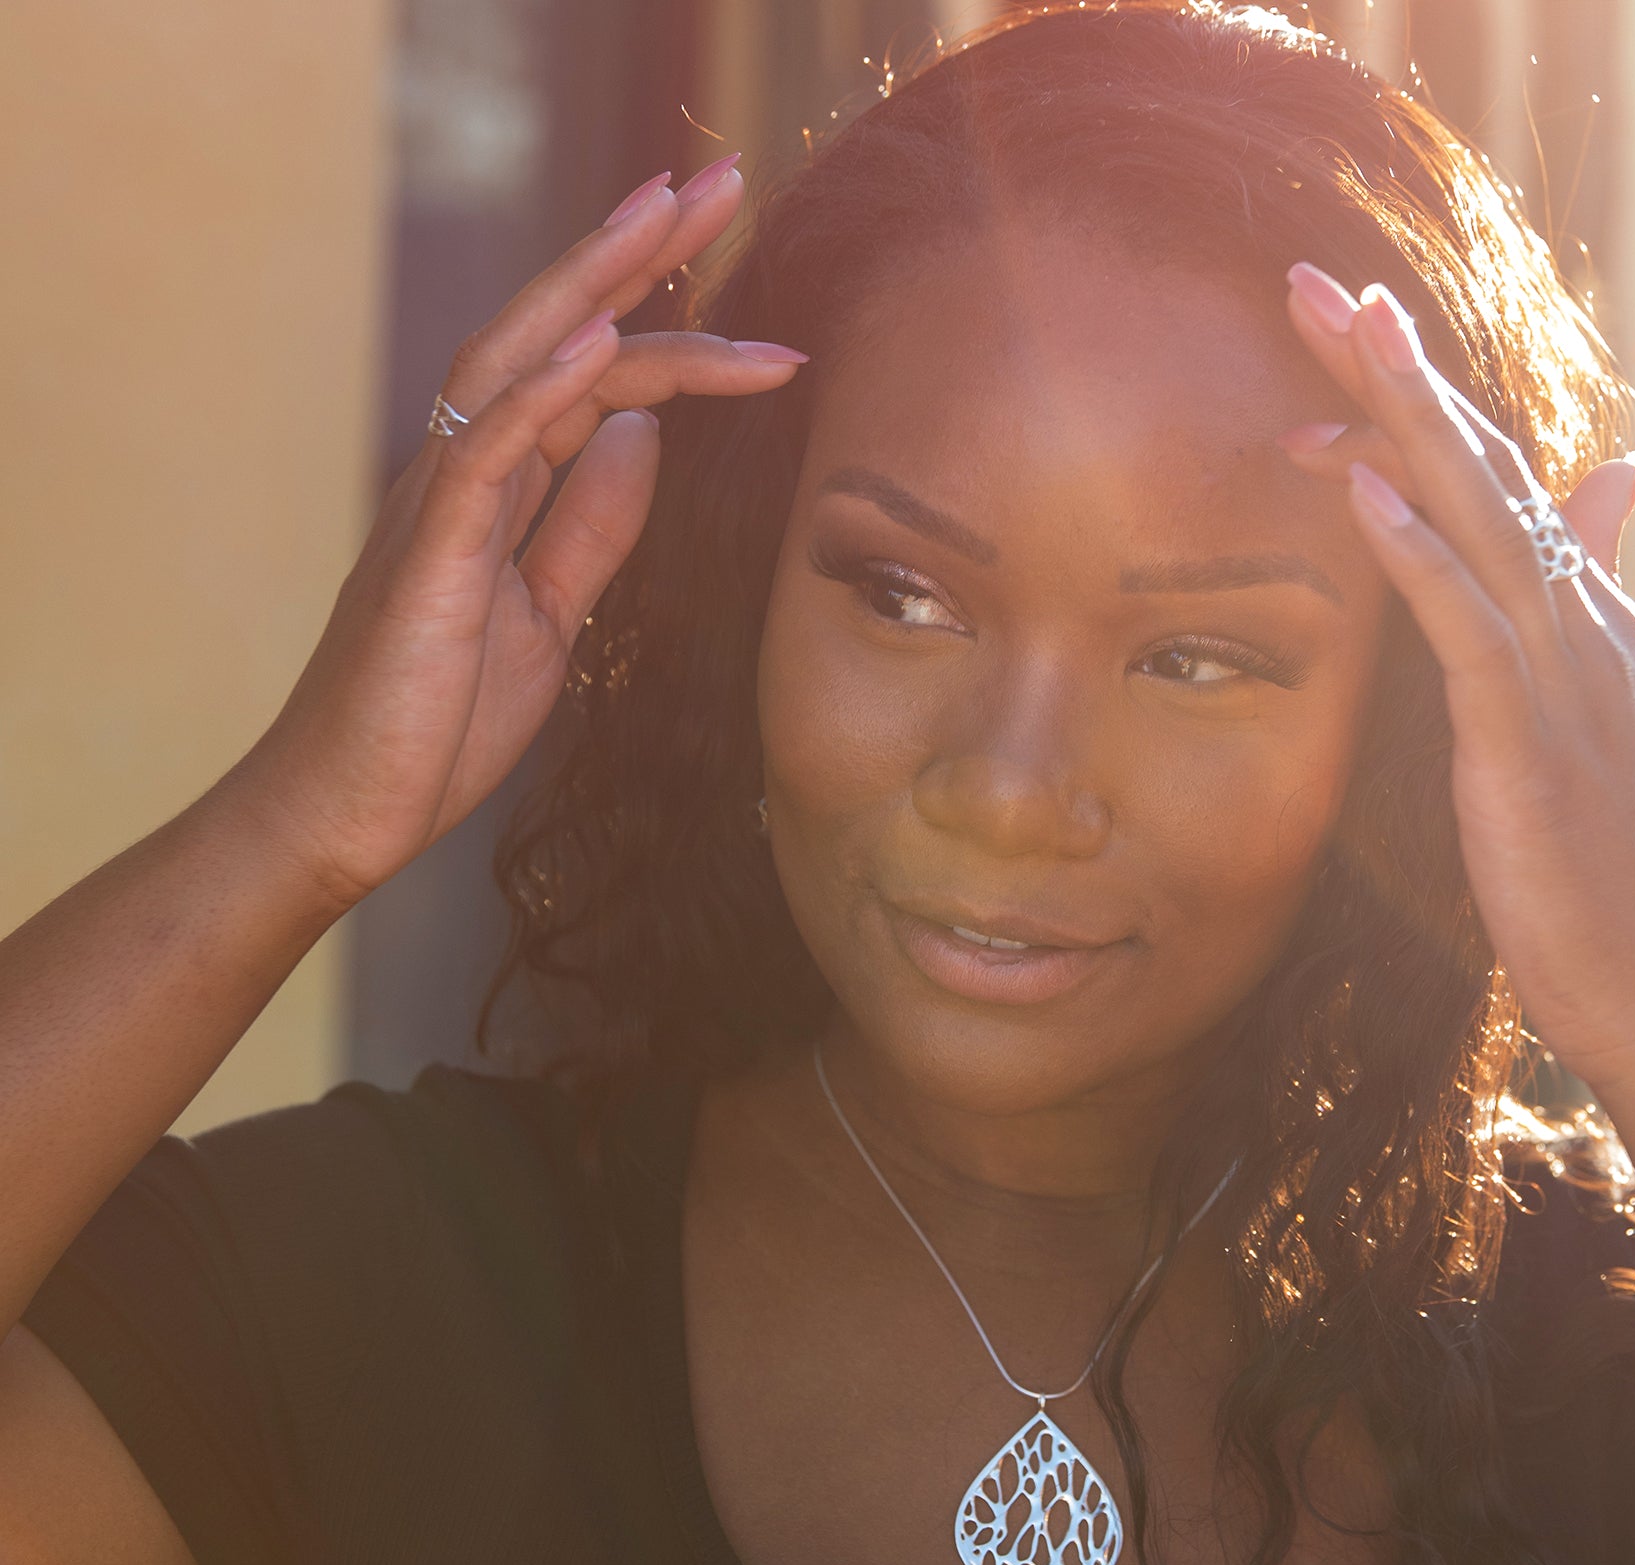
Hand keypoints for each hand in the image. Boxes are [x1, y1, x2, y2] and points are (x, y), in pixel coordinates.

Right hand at [237, 157, 805, 912]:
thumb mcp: (551, 615)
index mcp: (501, 486)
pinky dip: (541, 390)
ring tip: (668, 212)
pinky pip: (483, 450)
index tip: (773, 334)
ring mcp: (439, 503)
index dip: (679, 338)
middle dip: (640, 253)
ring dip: (597, 281)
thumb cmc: (437, 719)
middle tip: (722, 179)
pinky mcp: (426, 555)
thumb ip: (592, 526)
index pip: (597, 380)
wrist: (354, 809)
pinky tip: (599, 340)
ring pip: (516, 360)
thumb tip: (643, 434)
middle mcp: (465, 468)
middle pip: (557, 330)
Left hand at [1279, 263, 1634, 1095]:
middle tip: (1316, 282)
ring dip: (1403, 418)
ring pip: (1478, 519)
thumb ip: (1586, 601)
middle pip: (1480, 468)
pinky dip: (1419, 554)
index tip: (1338, 350)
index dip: (1414, 411)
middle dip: (1396, 372)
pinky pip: (1468, 628)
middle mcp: (1579, 622)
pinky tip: (1368, 492)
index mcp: (1581, 621)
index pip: (1492, 487)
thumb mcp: (1597, 726)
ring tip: (1342, 327)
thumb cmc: (1617, 879)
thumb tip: (1610, 481)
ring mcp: (1562, 675)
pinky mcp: (1531, 741)